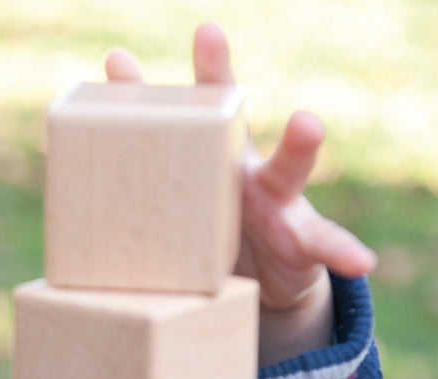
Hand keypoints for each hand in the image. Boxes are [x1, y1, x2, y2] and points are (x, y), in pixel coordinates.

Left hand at [105, 24, 376, 361]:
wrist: (261, 286)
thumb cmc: (211, 248)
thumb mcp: (177, 235)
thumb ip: (142, 217)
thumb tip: (76, 217)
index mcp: (204, 169)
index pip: (169, 126)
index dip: (138, 96)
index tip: (112, 61)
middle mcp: (241, 170)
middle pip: (227, 117)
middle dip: (215, 74)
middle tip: (203, 32)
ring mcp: (278, 201)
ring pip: (288, 167)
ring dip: (298, 143)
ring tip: (307, 121)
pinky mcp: (305, 242)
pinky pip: (327, 245)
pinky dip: (345, 252)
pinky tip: (361, 261)